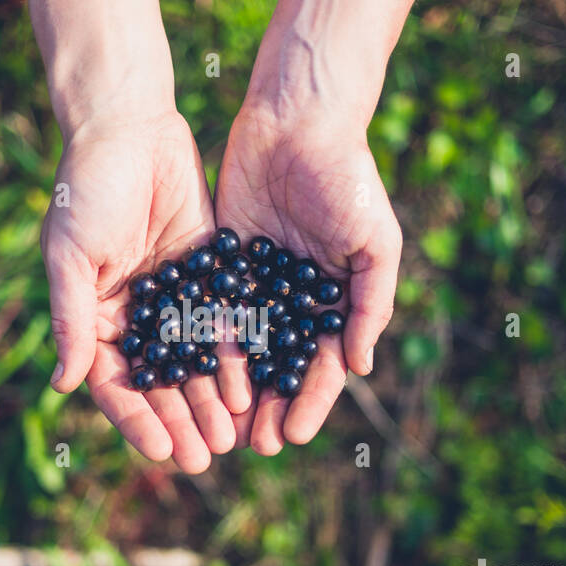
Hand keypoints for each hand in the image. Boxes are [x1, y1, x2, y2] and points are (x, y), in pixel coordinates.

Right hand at [43, 110, 238, 472]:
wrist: (128, 125)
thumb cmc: (86, 188)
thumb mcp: (72, 256)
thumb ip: (72, 319)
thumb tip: (65, 385)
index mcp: (96, 316)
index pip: (117, 384)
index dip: (138, 420)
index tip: (164, 451)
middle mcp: (135, 314)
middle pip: (161, 382)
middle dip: (183, 419)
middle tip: (209, 456)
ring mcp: (174, 295)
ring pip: (196, 359)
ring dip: (213, 398)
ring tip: (236, 433)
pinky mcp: (208, 271)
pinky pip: (224, 320)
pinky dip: (236, 353)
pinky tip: (254, 385)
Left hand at [214, 104, 401, 454]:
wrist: (299, 120)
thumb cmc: (348, 178)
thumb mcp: (374, 242)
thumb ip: (369, 304)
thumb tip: (359, 366)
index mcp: (335, 299)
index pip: (322, 364)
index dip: (310, 401)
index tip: (293, 436)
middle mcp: (296, 298)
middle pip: (280, 365)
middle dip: (269, 405)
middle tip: (252, 445)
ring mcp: (259, 281)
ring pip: (245, 346)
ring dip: (235, 388)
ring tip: (220, 424)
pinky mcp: (225, 260)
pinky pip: (215, 308)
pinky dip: (207, 343)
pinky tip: (191, 376)